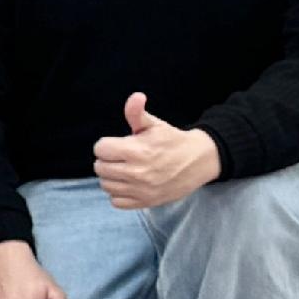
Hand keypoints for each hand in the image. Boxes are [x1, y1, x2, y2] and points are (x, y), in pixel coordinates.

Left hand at [92, 90, 220, 210]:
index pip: (100, 149)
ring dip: (111, 177)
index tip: (117, 144)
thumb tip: (136, 97)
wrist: (199, 161)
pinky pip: (116, 201)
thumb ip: (137, 113)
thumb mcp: (155, 125)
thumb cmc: (173, 141)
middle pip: (100, 168)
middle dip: (107, 160)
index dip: (107, 144)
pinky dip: (118, 193)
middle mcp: (137, 173)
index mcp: (137, 151)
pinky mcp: (146, 202)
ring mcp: (141, 190)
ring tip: (124, 169)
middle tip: (121, 156)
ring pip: (105, 185)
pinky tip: (128, 183)